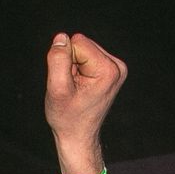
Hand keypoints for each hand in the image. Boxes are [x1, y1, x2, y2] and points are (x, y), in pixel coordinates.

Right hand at [44, 33, 125, 173]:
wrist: (78, 137)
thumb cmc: (68, 118)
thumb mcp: (57, 89)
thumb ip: (58, 60)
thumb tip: (61, 37)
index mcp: (108, 70)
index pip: (77, 42)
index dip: (66, 61)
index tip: (70, 84)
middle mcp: (117, 66)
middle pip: (82, 43)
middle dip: (71, 63)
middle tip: (72, 88)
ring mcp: (116, 67)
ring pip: (82, 49)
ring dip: (73, 67)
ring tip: (76, 89)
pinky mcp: (111, 69)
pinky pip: (86, 56)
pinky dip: (78, 70)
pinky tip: (81, 87)